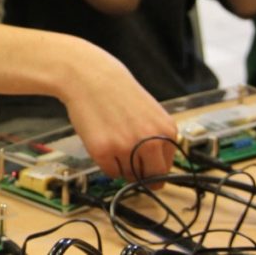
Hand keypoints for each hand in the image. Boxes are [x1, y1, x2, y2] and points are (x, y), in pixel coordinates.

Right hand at [59, 47, 176, 182]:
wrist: (88, 76)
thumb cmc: (116, 92)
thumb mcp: (149, 113)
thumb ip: (156, 138)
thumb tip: (154, 167)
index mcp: (166, 132)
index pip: (166, 167)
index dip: (152, 167)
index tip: (142, 164)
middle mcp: (150, 143)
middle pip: (152, 179)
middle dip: (140, 174)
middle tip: (128, 163)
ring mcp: (126, 148)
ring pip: (129, 176)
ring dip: (121, 165)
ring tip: (112, 141)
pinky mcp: (103, 152)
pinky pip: (109, 171)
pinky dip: (105, 162)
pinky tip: (101, 140)